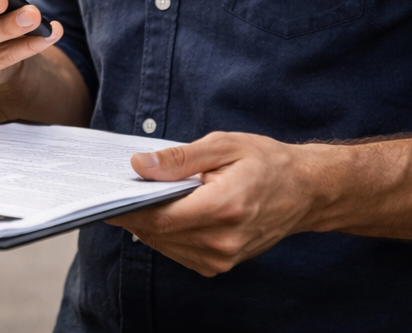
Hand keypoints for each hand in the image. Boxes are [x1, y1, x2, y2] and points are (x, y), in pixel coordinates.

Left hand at [108, 132, 321, 276]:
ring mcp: (225, 257)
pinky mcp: (222, 264)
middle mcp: (224, 240)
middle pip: (158, 234)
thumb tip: (138, 166)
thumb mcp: (222, 146)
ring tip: (138, 199)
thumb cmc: (265, 161)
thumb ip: (178, 159)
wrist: (305, 191)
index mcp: (225, 208)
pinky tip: (164, 213)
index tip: (106, 194)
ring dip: (147, 225)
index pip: (160, 218)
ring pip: (165, 246)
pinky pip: (179, 252)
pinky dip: (165, 235)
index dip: (127, 209)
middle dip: (133, 213)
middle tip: (116, 191)